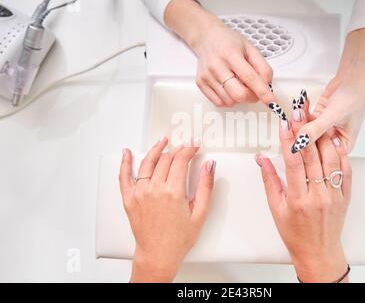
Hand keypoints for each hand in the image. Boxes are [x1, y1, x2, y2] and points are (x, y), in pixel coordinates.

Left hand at [119, 137, 215, 282]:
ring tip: (162, 142)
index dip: (189, 150)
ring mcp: (140, 193)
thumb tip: (209, 165)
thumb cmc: (179, 238)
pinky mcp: (130, 199)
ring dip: (156, 149)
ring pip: (147, 163)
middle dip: (177, 150)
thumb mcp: (200, 213)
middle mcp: (154, 189)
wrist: (158, 254)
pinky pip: (124, 176)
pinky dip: (125, 162)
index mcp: (173, 192)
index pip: (181, 160)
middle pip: (165, 159)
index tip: (194, 146)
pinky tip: (127, 152)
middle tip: (184, 147)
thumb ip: (206, 186)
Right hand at [165, 0, 275, 107]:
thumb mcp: (250, 48)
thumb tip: (267, 86)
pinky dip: (228, 100)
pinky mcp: (200, 83)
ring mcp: (207, 75)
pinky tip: (229, 88)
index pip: (250, 78)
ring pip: (230, 101)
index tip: (271, 102)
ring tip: (238, 84)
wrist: (206, 37)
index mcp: (231, 53)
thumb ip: (262, 67)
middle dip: (251, 97)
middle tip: (254, 90)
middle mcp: (217, 65)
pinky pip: (219, 102)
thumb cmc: (228, 42)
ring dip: (239, 98)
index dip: (263, 92)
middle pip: (238, 94)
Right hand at [256, 110, 351, 282]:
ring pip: (331, 159)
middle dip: (305, 130)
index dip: (288, 140)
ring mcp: (334, 195)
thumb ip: (269, 181)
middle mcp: (318, 195)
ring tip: (317, 117)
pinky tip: (333, 138)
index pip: (293, 162)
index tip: (284, 123)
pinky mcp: (346, 195)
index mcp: (298, 199)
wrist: (319, 251)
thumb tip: (261, 158)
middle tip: (300, 110)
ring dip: (323, 135)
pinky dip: (340, 152)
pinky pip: (346, 169)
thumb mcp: (276, 209)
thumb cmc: (295, 233)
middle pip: (312, 156)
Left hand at [291, 28, 364, 152]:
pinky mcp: (318, 118)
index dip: (309, 150)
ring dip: (299, 120)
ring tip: (295, 111)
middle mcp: (333, 139)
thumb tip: (300, 142)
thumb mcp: (333, 116)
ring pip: (307, 130)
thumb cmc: (355, 96)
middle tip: (292, 124)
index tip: (296, 144)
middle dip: (301, 132)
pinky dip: (301, 112)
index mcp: (343, 146)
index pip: (322, 155)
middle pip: (312, 142)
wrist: (354, 76)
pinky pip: (305, 118)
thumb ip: (315, 130)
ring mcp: (324, 128)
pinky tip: (299, 106)